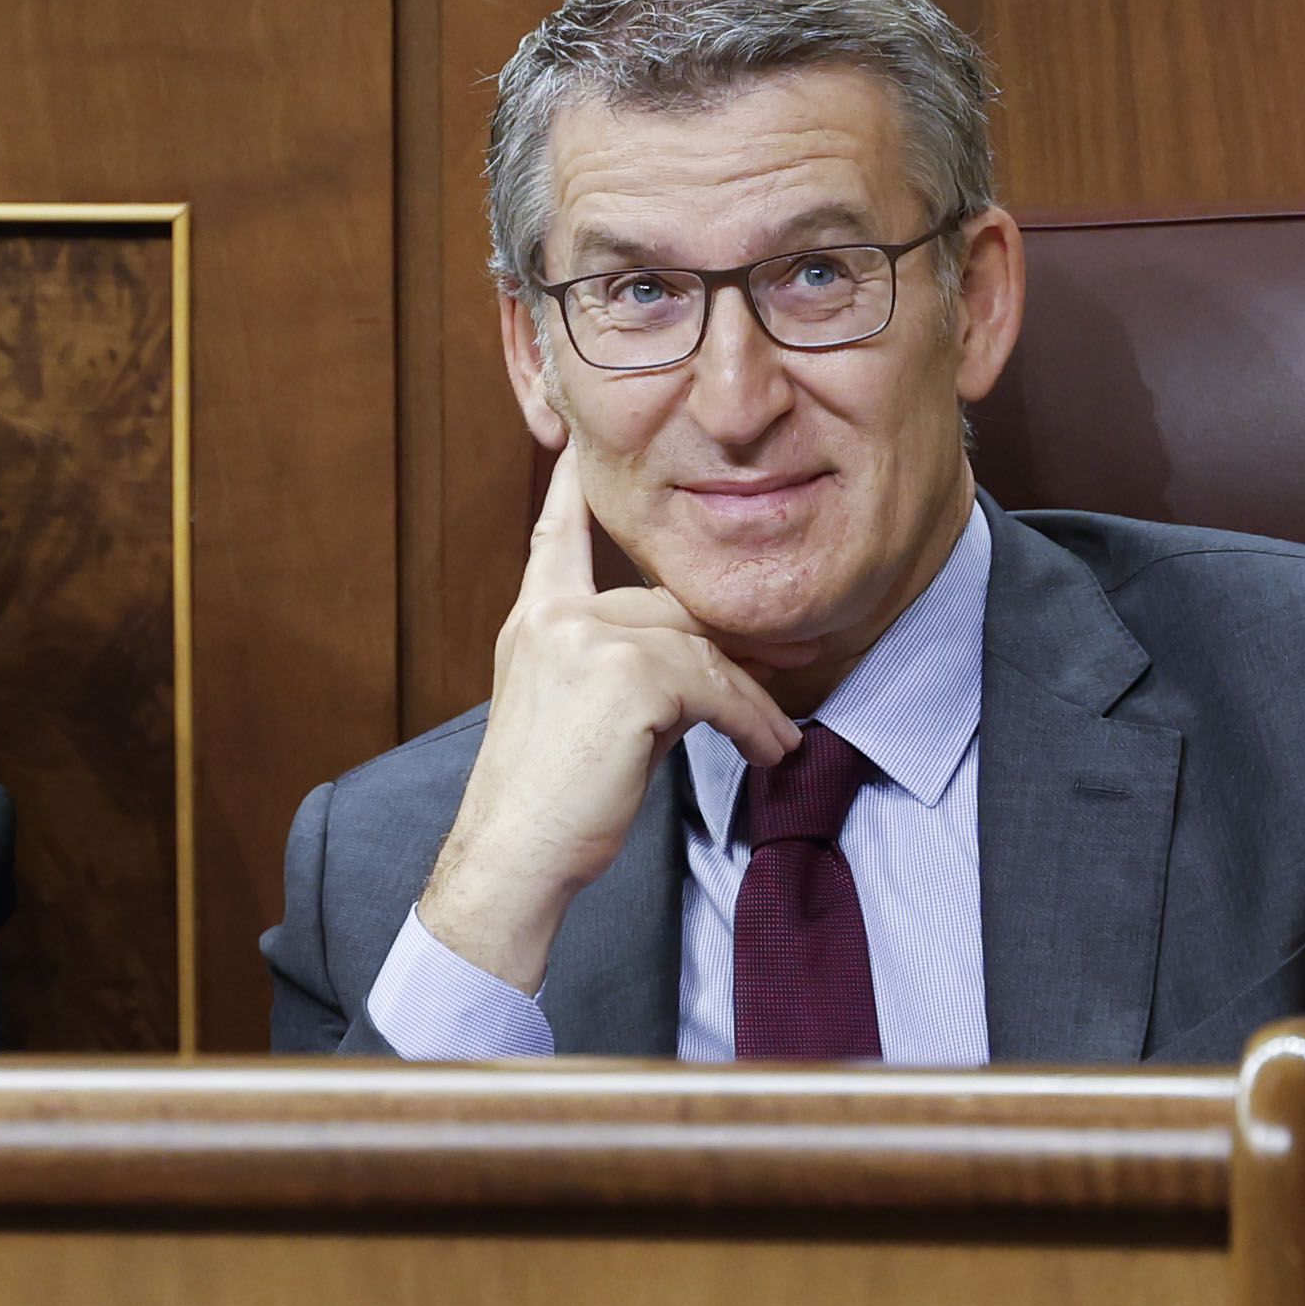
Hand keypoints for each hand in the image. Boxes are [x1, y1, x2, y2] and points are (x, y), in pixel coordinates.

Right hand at [417, 444, 799, 994]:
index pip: (556, 538)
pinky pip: (713, 687)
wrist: (516, 853)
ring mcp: (590, 639)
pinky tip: (767, 748)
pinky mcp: (628, 676)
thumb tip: (698, 670)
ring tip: (777, 735)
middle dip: (729, 637)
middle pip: (665, 605)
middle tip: (788, 659)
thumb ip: (624, 668)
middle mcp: (557, 617)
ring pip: (698, 647)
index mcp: (535, 621)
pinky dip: (751, 720)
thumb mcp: (577, 713)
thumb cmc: (546, 800)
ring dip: (749, 695)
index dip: (571, 492)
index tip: (576, 452)